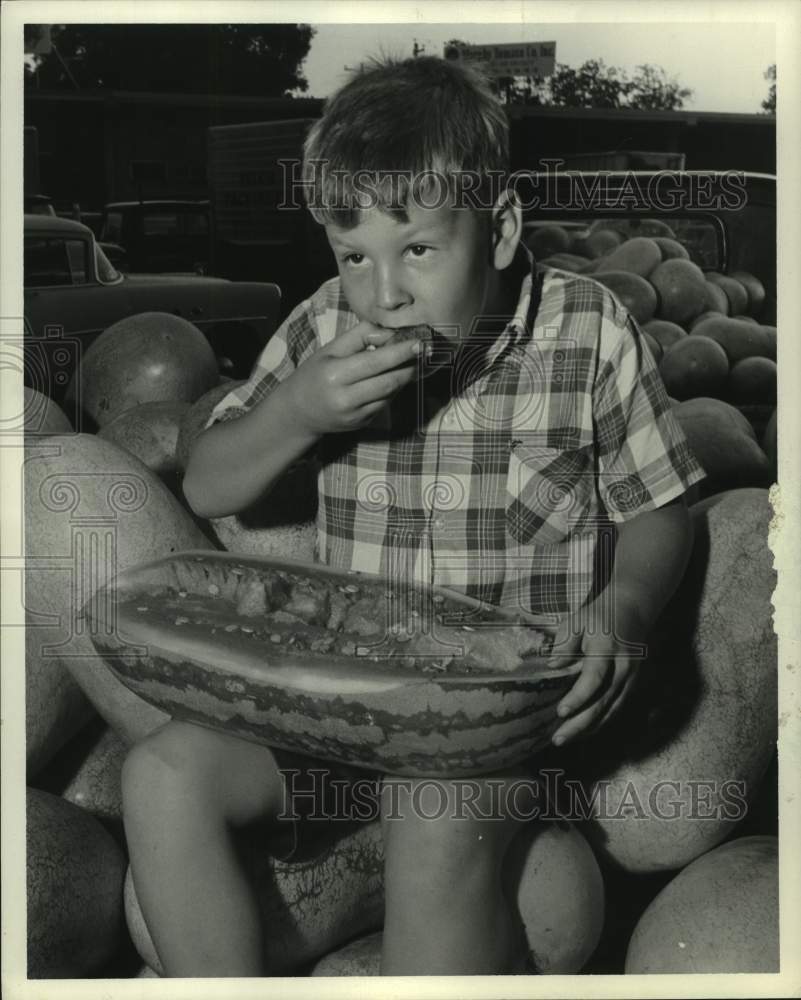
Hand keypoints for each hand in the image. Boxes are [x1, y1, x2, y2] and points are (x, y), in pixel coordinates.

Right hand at [284, 320, 426, 435]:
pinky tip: (394, 379)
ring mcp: (355, 414)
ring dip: (404, 378)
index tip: (418, 343)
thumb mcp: (330, 349)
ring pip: (390, 394)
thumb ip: (360, 336)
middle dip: (409, 366)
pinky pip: (384, 404)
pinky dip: (393, 391)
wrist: (299, 412)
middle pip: (388, 381)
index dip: (400, 353)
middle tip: (423, 353)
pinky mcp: (361, 423)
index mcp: (335, 374)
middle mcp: (345, 397)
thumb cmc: (315, 374)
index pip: (375, 362)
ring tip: (412, 364)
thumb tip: (390, 331)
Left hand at [546, 595, 647, 745]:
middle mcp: (622, 666)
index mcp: (606, 648)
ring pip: (611, 709)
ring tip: (566, 739)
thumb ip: (565, 644)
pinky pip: (616, 707)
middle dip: (580, 723)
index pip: (593, 678)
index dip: (578, 697)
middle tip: (558, 739)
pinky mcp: (632, 683)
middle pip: (602, 701)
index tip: (561, 712)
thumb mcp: (577, 621)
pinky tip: (584, 730)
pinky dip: (600, 721)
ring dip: (589, 727)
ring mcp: (630, 677)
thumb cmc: (600, 614)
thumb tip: (552, 667)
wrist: (633, 609)